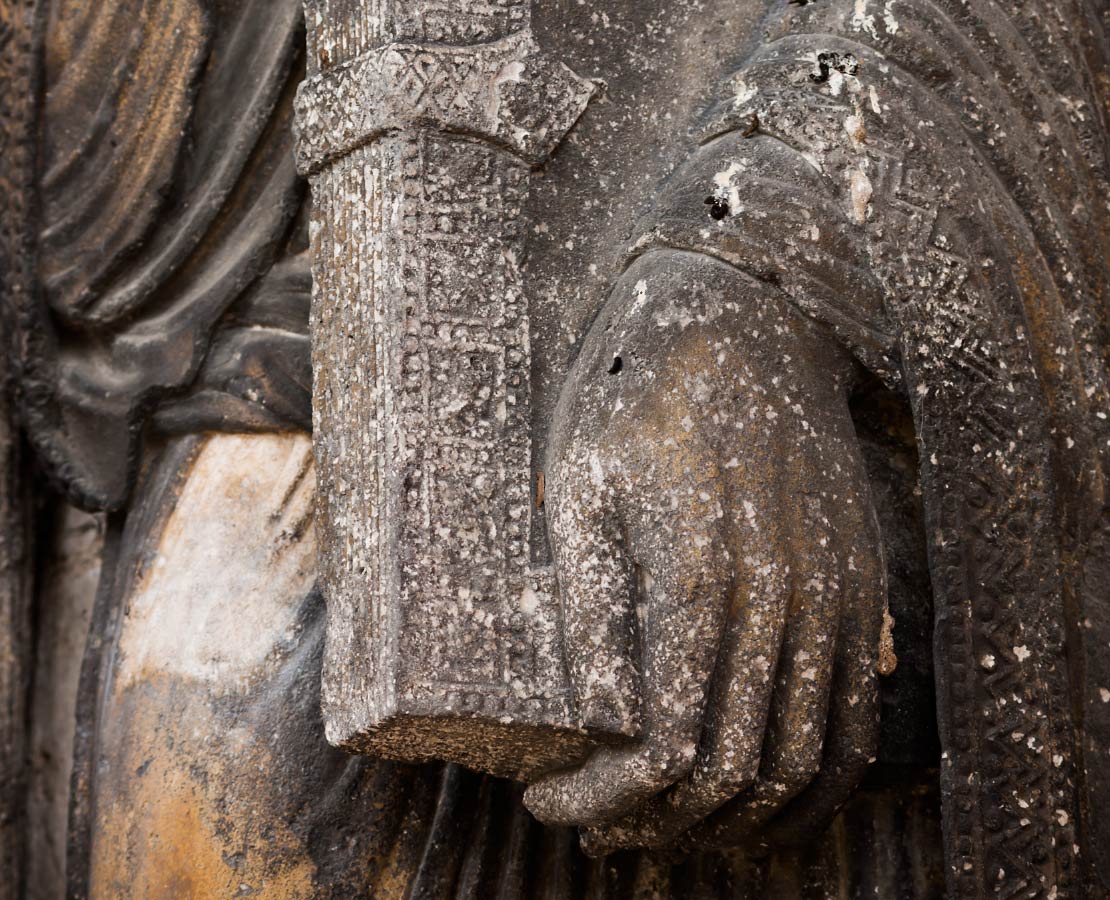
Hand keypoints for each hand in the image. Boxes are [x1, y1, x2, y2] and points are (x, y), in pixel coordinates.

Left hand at [524, 250, 887, 855]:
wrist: (746, 325)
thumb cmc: (639, 400)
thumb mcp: (581, 485)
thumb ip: (592, 606)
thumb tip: (604, 722)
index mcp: (704, 573)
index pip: (668, 744)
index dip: (607, 796)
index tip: (551, 799)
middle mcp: (785, 597)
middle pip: (736, 770)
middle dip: (659, 821)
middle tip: (596, 824)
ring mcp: (835, 596)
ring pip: (802, 763)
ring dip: (731, 817)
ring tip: (661, 823)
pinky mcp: (860, 590)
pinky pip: (850, 721)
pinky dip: (805, 781)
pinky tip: (750, 795)